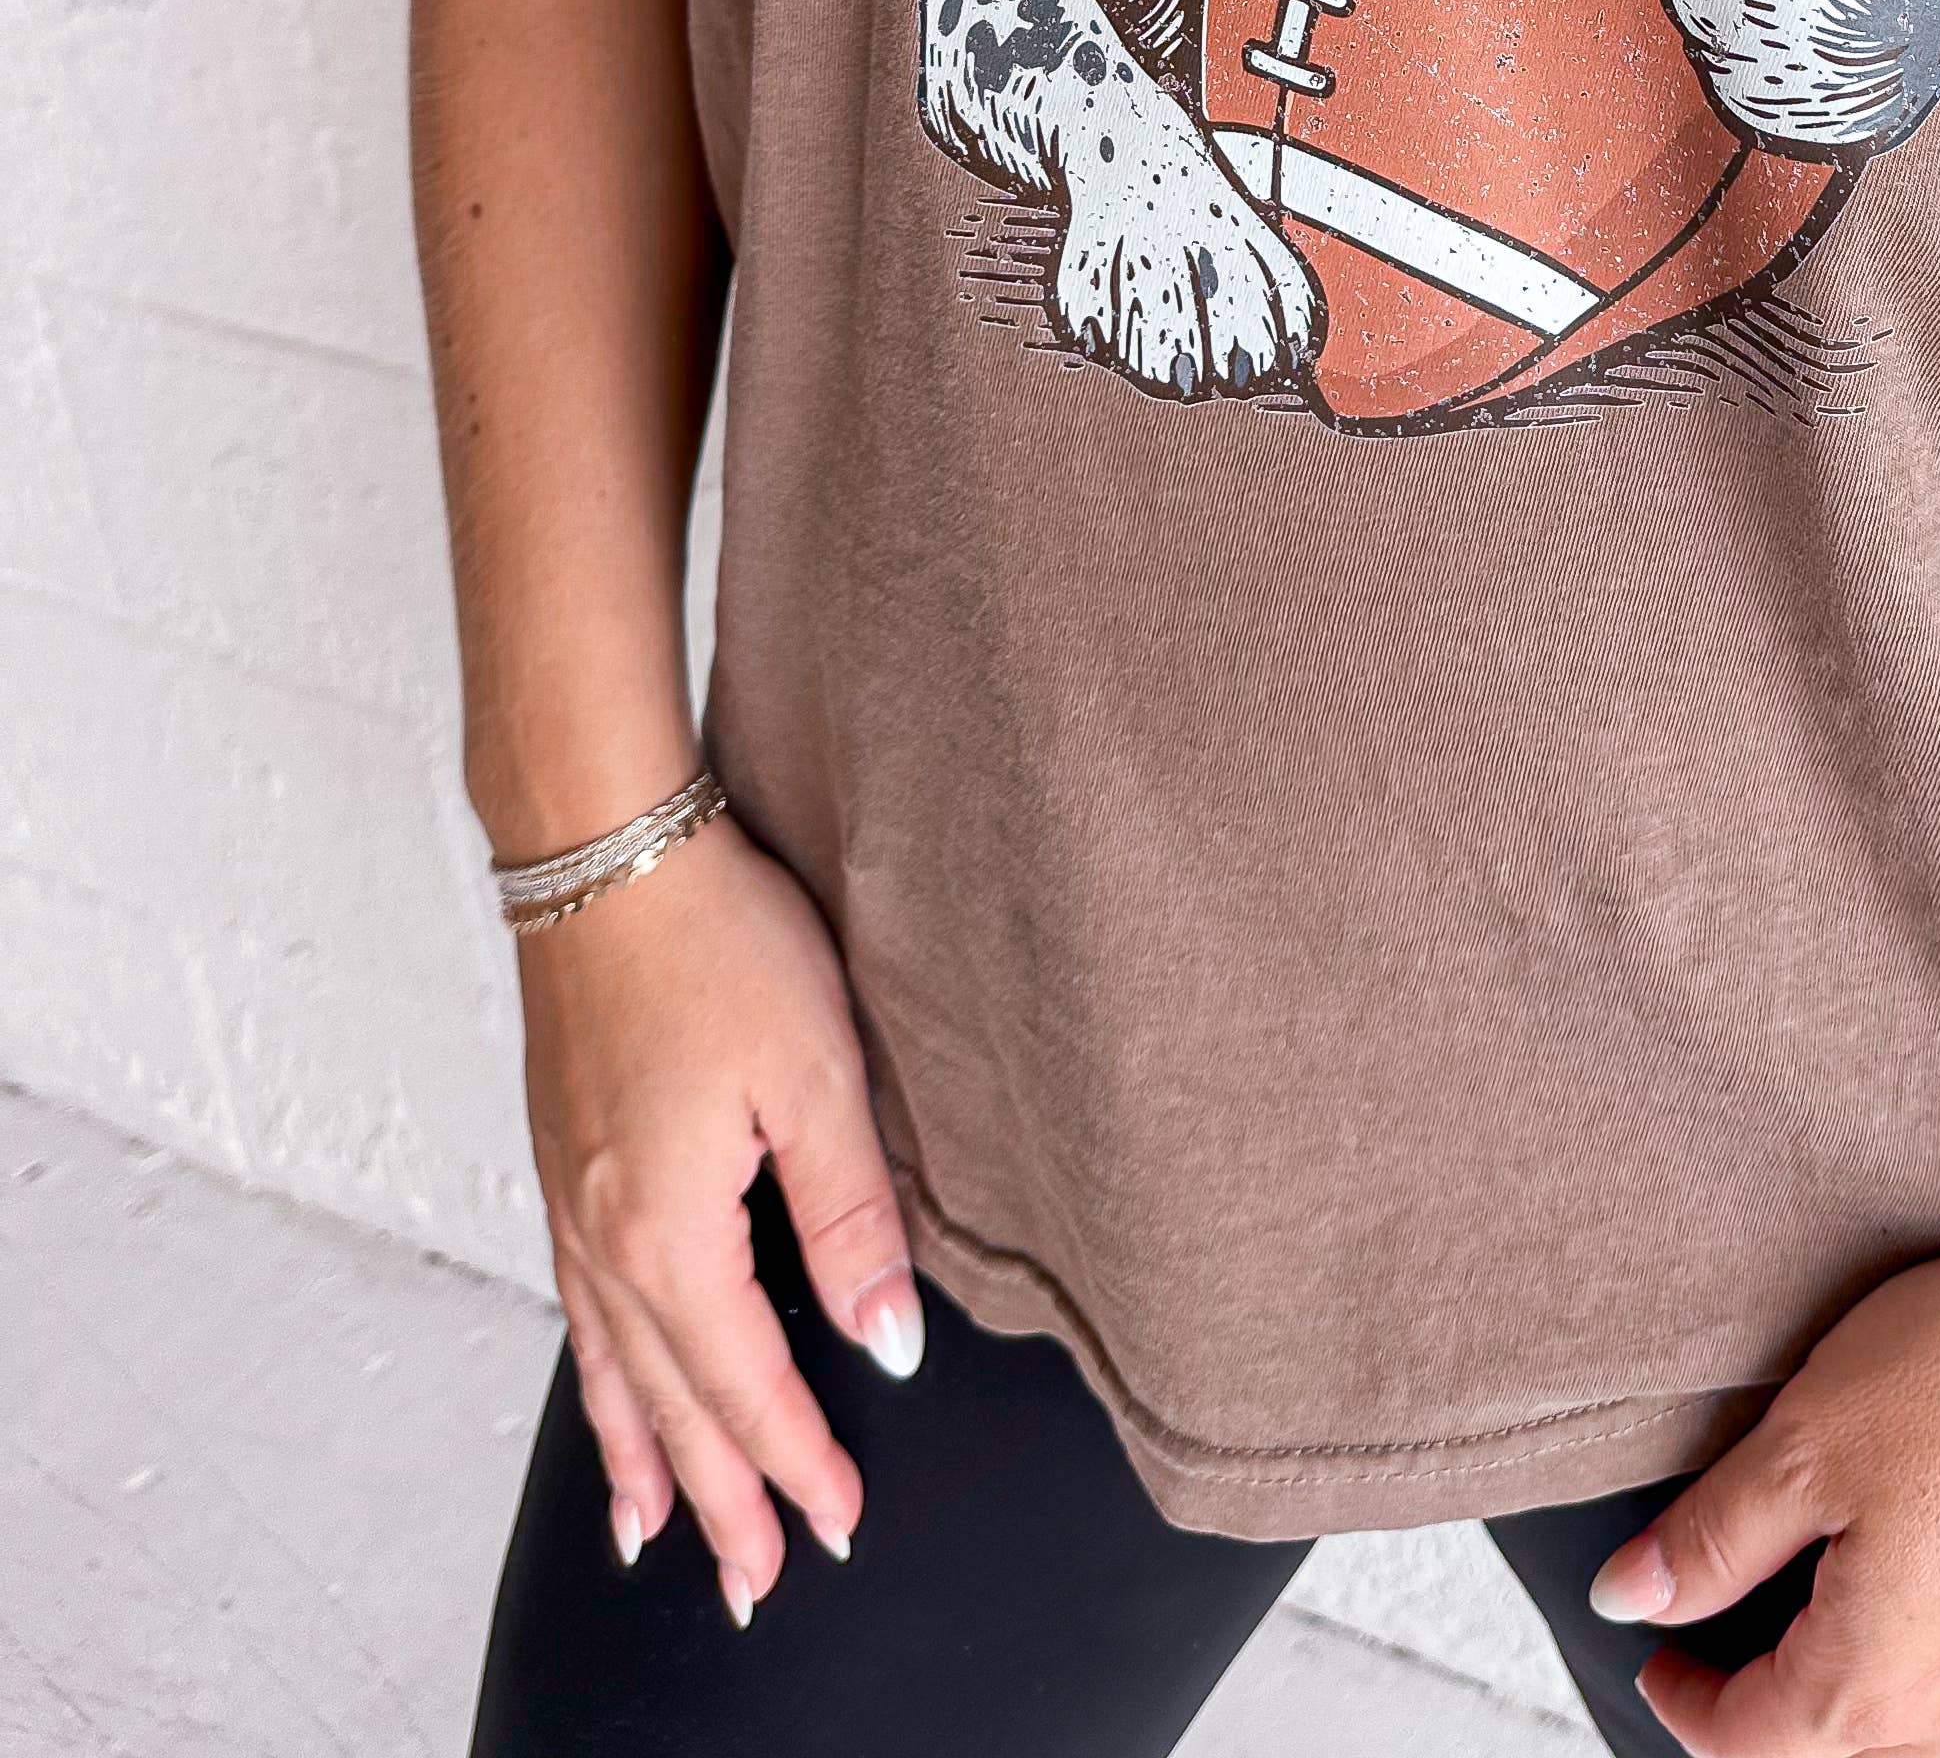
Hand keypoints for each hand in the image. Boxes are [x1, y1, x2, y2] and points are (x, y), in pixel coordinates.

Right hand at [517, 812, 925, 1621]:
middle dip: (719, 1498)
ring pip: (613, 1367)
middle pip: (669, 1402)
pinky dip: (596, 1378)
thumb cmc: (715, 940)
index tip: (839, 1527)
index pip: (746, 1383)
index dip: (797, 1460)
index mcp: (672, 1230)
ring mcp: (573, 1200)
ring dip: (644, 1457)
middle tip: (758, 1580)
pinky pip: (578, 1310)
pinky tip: (607, 1392)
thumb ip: (852, 1217)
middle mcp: (606, 1236)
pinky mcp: (564, 1160)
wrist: (604, 847)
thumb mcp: (817, 1072)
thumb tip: (886, 1343)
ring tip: (658, 1536)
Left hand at [1587, 1241, 1939, 1755]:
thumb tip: (1633, 1595)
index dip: (1683, 1695)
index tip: (1660, 1652)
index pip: (1744, 1740)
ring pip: (1921, 1719)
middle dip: (1772, 1699)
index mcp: (1873, 1690)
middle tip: (1732, 1631)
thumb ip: (1711, 1537)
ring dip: (1863, 1674)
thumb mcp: (1807, 1441)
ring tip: (1831, 1587)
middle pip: (1836, 1745)